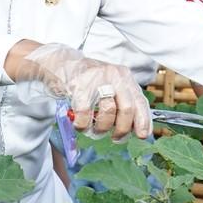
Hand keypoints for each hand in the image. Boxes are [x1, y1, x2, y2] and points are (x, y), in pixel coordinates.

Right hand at [11, 42, 151, 139]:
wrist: (59, 64)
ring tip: (93, 129)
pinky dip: (83, 125)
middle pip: (127, 109)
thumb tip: (136, 128)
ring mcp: (97, 79)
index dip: (143, 121)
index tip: (142, 135)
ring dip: (101, 128)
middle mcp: (114, 75)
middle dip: (122, 129)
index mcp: (124, 76)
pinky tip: (80, 123)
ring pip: (107, 113)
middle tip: (115, 138)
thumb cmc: (86, 80)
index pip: (140, 101)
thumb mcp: (110, 85)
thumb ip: (123, 102)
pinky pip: (86, 115)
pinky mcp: (79, 86)